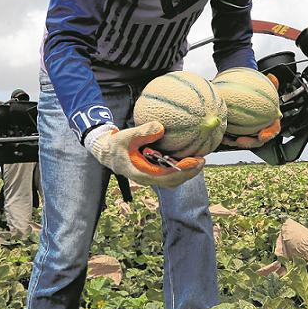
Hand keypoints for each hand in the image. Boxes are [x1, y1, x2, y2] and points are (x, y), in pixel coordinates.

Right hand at [84, 122, 203, 188]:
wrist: (105, 152)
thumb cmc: (114, 145)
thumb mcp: (126, 136)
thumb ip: (142, 132)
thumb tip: (160, 127)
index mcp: (141, 173)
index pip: (166, 177)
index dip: (183, 171)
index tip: (195, 162)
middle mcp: (147, 178)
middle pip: (173, 181)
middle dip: (189, 173)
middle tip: (202, 161)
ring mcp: (149, 176)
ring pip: (171, 179)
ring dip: (185, 172)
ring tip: (198, 160)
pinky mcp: (150, 172)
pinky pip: (167, 173)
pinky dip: (179, 167)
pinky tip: (186, 157)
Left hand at [219, 74, 281, 148]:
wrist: (249, 93)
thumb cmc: (260, 92)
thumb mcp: (267, 86)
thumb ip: (271, 83)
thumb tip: (272, 77)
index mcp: (271, 120)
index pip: (273, 129)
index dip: (269, 134)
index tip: (262, 135)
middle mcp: (261, 128)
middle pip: (257, 140)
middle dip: (249, 142)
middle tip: (240, 141)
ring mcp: (250, 131)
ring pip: (244, 140)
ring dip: (235, 141)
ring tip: (227, 140)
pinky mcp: (239, 132)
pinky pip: (234, 136)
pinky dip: (228, 137)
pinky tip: (221, 134)